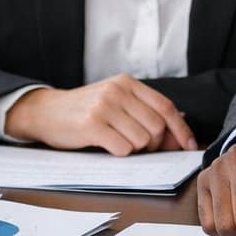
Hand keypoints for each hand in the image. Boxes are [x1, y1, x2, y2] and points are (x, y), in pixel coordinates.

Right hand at [5, 75, 196, 154]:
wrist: (47, 111)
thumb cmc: (85, 109)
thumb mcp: (116, 101)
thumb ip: (146, 110)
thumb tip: (179, 125)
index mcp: (127, 83)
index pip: (165, 107)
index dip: (180, 129)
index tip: (189, 145)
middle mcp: (117, 91)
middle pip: (156, 127)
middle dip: (153, 143)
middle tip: (138, 145)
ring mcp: (104, 106)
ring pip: (141, 140)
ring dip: (134, 148)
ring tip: (117, 141)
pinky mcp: (92, 125)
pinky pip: (123, 148)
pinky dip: (119, 152)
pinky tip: (106, 145)